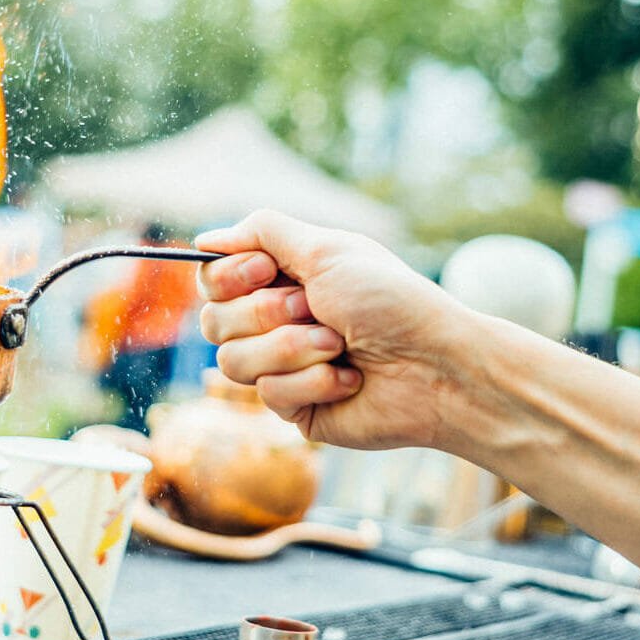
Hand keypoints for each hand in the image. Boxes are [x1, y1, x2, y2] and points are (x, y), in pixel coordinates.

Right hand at [197, 210, 474, 449]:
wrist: (435, 366)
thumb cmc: (391, 302)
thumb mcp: (328, 249)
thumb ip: (263, 232)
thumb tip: (205, 238)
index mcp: (283, 278)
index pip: (213, 279)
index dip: (229, 277)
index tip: (267, 271)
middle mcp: (276, 321)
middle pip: (213, 321)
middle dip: (267, 314)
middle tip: (316, 310)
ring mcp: (282, 366)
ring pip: (232, 361)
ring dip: (292, 349)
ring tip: (339, 346)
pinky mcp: (295, 407)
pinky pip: (268, 395)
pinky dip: (313, 382)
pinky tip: (349, 380)